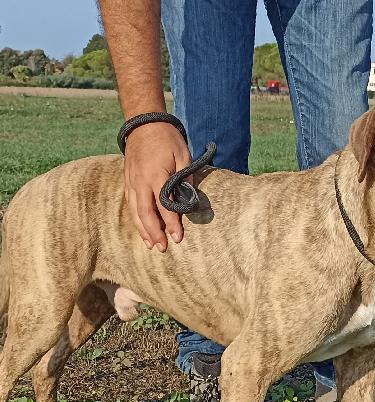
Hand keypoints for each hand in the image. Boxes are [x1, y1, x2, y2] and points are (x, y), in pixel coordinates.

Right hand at [124, 122, 191, 250]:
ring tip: (151, 245)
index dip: (171, 223)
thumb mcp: (183, 155)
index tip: (178, 238)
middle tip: (163, 248)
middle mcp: (140, 181)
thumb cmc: (167, 139)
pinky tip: (142, 229)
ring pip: (135, 211)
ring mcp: (131, 181)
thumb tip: (189, 201)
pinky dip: (136, 219)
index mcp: (156, 175)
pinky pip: (130, 204)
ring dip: (143, 230)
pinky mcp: (127, 181)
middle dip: (155, 233)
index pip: (164, 205)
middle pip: (145, 213)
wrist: (143, 123)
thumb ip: (185, 179)